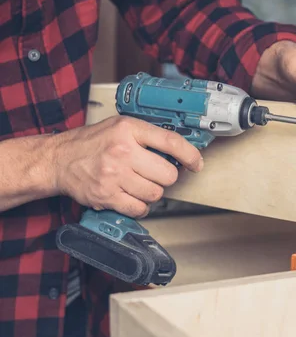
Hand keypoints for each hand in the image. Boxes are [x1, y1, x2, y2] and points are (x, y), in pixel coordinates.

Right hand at [51, 116, 202, 217]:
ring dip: (152, 192)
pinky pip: (140, 209)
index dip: (190, 155)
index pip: (171, 142)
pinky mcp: (107, 195)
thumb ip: (148, 136)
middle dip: (166, 177)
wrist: (59, 160)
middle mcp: (122, 151)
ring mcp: (114, 175)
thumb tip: (181, 152)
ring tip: (139, 184)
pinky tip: (131, 196)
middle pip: (168, 174)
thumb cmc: (92, 143)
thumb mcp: (121, 127)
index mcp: (129, 129)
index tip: (196, 163)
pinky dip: (140, 207)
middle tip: (155, 174)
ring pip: (156, 193)